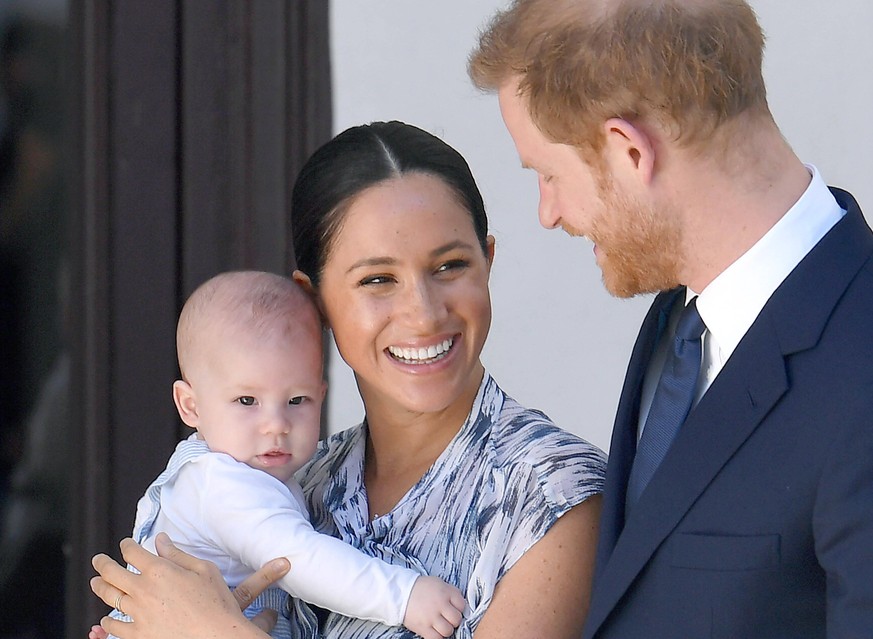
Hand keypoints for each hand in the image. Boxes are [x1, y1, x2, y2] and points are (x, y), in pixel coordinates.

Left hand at [89, 533, 289, 638]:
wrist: (218, 636)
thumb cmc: (215, 603)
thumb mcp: (204, 569)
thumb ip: (177, 554)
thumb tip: (161, 540)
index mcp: (159, 571)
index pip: (132, 552)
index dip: (126, 545)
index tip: (125, 544)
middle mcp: (143, 590)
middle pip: (111, 573)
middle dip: (102, 563)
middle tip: (98, 560)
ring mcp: (138, 614)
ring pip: (109, 597)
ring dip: (100, 587)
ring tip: (96, 583)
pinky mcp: (139, 635)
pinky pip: (114, 627)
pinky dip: (107, 623)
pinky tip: (106, 619)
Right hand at [403, 575, 465, 638]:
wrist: (400, 592)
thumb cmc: (421, 588)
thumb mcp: (439, 583)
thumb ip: (451, 593)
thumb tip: (462, 605)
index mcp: (445, 592)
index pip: (462, 605)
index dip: (459, 608)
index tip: (454, 608)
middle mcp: (440, 605)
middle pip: (456, 619)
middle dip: (454, 620)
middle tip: (447, 618)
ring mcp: (431, 617)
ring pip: (448, 631)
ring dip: (446, 629)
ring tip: (440, 625)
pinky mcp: (423, 628)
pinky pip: (436, 638)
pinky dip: (437, 636)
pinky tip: (434, 630)